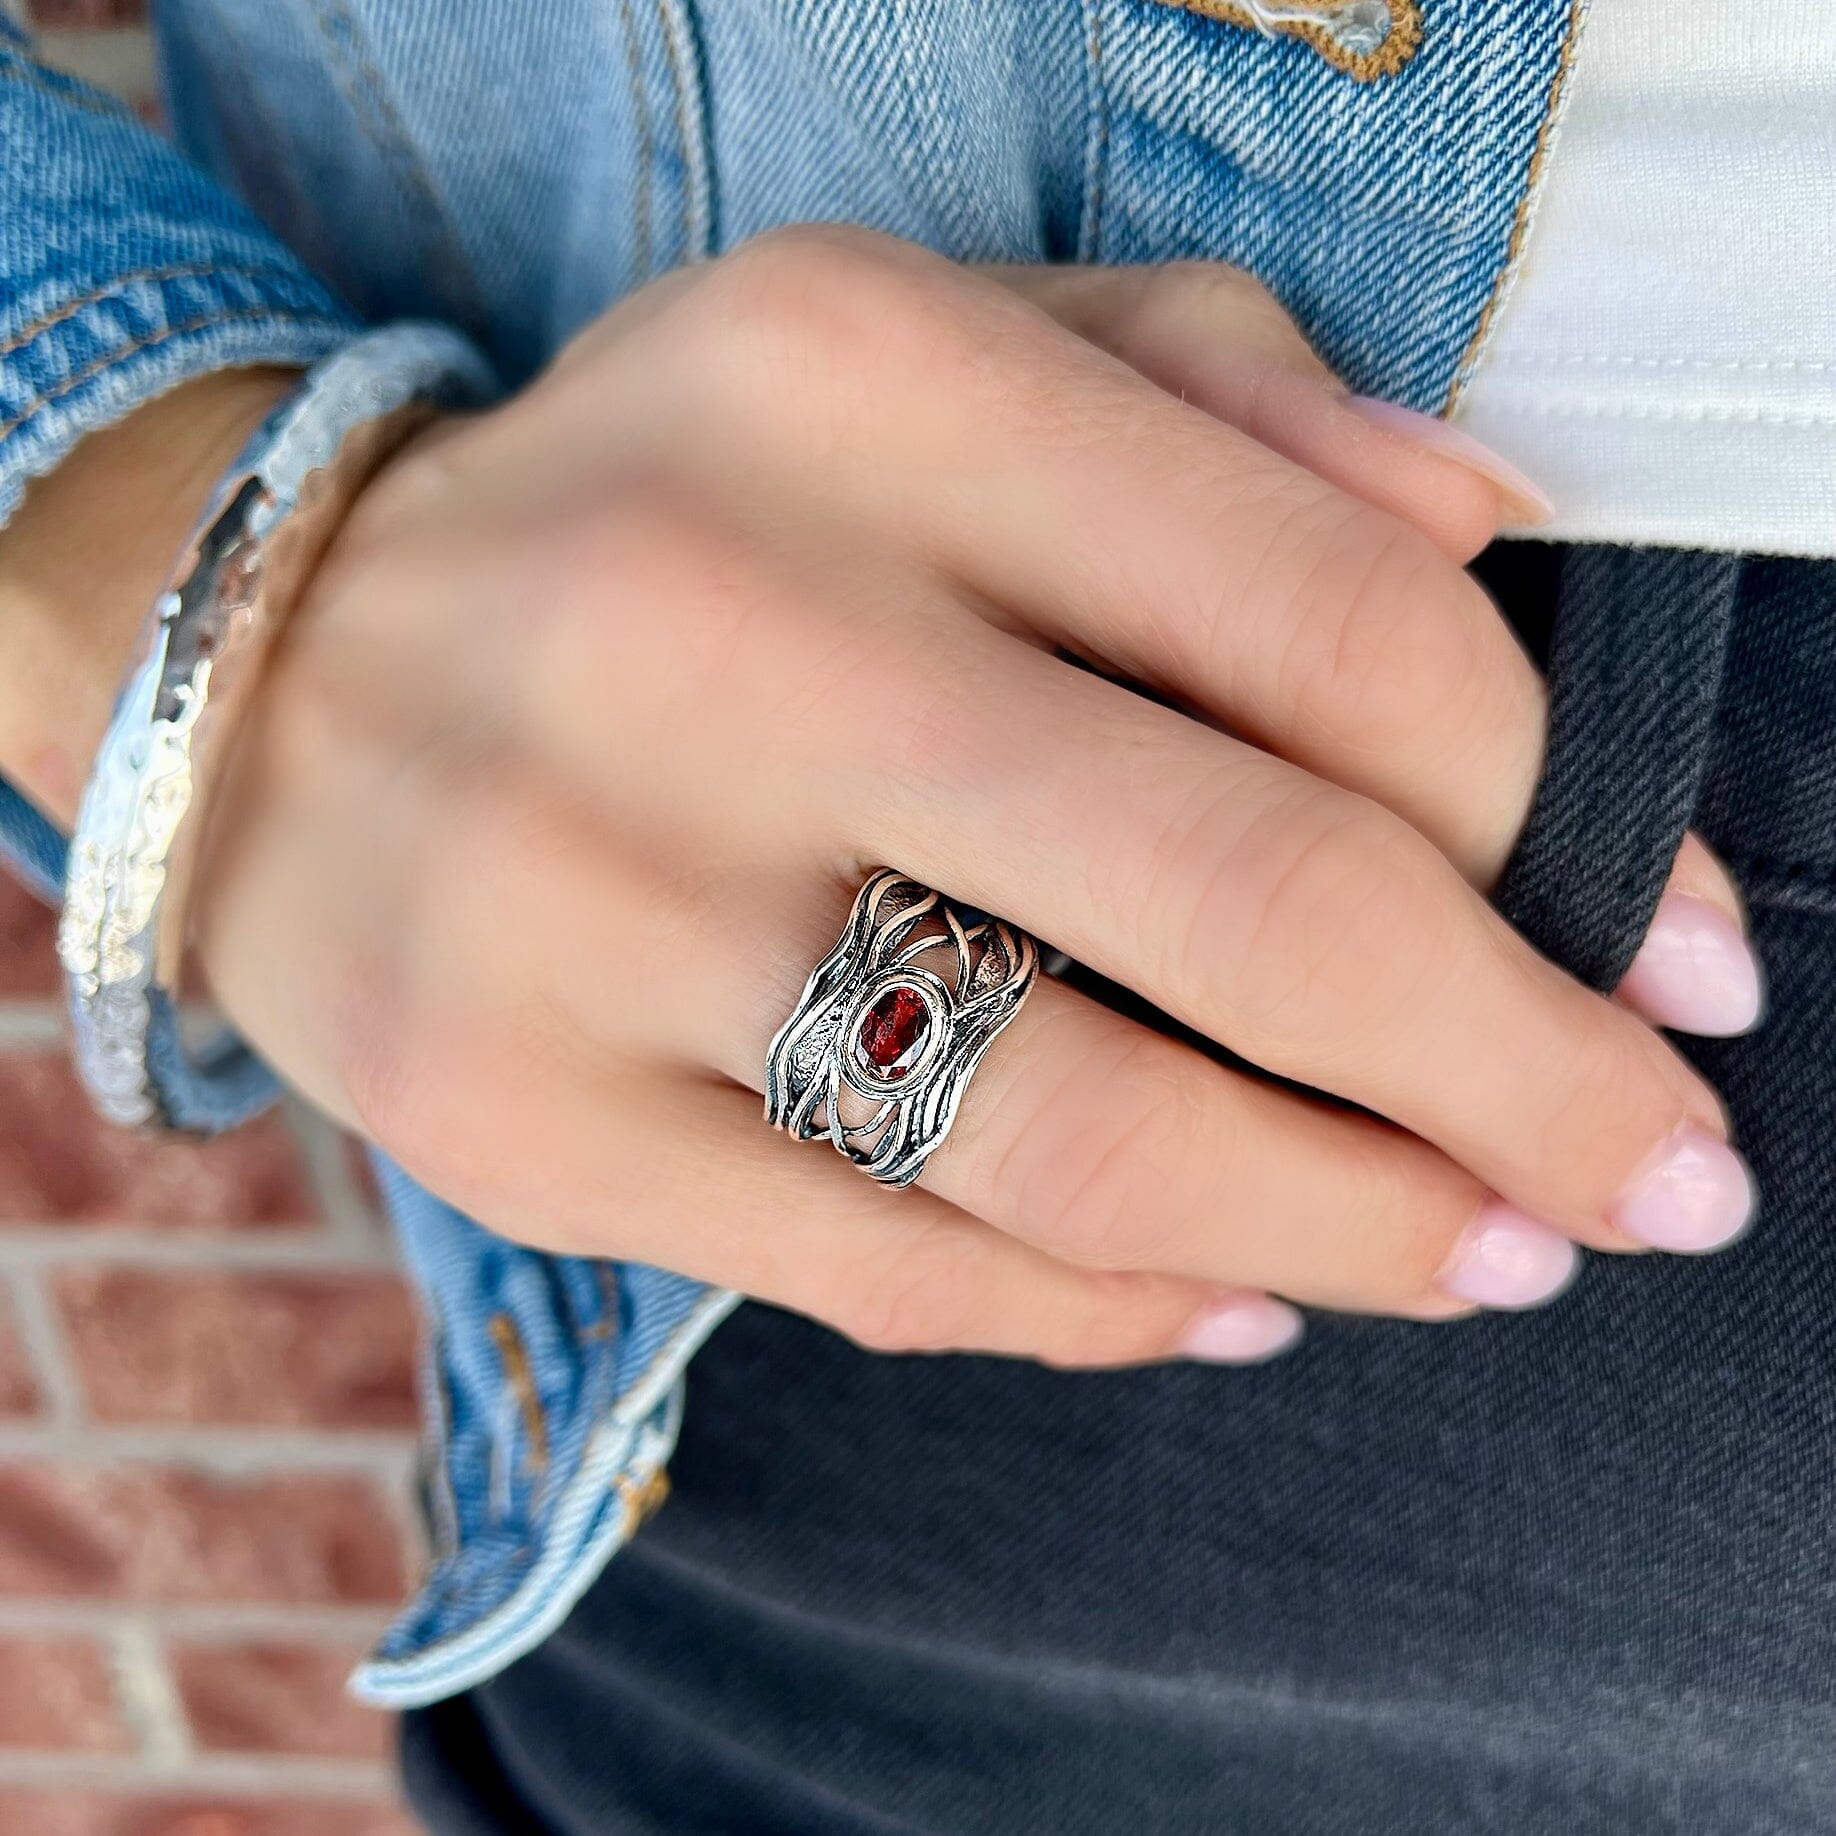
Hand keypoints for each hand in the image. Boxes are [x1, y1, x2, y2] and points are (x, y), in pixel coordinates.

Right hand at [21, 228, 1761, 1364]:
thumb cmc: (669, 512)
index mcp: (861, 380)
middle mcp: (722, 623)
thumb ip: (1219, 399)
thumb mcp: (918, 352)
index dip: (1569, 825)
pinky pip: (892, 1269)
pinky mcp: (521, 1113)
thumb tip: (1485, 551)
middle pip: (1255, 907)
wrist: (280, 668)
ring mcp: (599, 896)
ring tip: (1474, 1255)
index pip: (1343, 625)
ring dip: (1346, 1230)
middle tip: (1654, 1174)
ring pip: (1082, 1140)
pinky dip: (1108, 1311)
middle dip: (1526, 1079)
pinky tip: (1219, 1295)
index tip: (1681, 959)